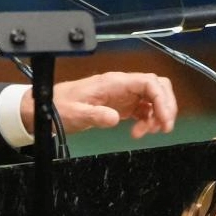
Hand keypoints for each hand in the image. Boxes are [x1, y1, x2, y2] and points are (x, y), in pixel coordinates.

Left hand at [21, 71, 177, 138]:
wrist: (49, 107)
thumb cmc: (61, 106)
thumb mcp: (76, 112)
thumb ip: (95, 115)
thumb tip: (115, 118)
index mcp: (113, 82)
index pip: (148, 82)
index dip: (162, 99)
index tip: (164, 120)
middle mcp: (122, 85)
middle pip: (157, 87)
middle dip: (166, 107)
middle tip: (163, 128)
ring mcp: (124, 94)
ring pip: (153, 99)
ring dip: (157, 116)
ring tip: (146, 133)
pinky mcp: (122, 105)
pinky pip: (144, 109)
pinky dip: (148, 121)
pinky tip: (139, 132)